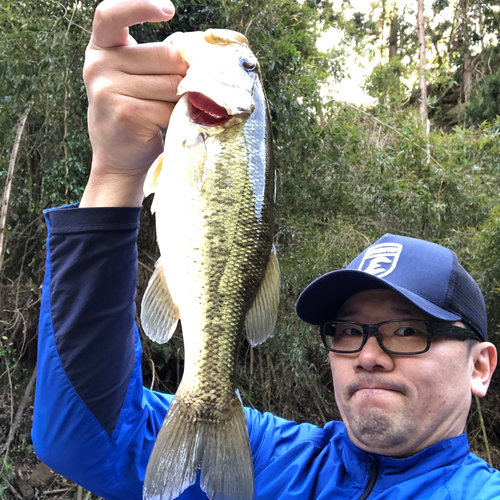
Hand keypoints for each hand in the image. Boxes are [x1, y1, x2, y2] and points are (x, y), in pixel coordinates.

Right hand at [80, 0, 187, 206]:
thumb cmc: (133, 113)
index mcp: (101, 49)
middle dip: (182, 75)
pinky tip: (169, 124)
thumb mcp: (131, 78)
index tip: (169, 9)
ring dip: (181, 100)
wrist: (119, 158)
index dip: (140, 5)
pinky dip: (178, 117)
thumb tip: (197, 55)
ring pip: (172, 84)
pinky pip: (170, 107)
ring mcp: (109, 89)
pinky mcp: (126, 113)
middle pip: (165, 56)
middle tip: (178, 94)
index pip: (111, 13)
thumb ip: (152, 60)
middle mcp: (99, 65)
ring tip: (169, 112)